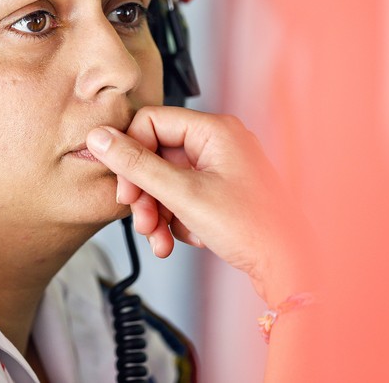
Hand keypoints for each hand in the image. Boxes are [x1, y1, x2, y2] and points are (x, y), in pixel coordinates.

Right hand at [86, 106, 310, 303]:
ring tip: (157, 237)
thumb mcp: (184, 195)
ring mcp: (218, 169)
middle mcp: (217, 144)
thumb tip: (100, 138)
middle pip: (155, 155)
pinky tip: (175, 240)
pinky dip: (172, 219)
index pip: (151, 122)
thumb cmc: (254, 227)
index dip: (131, 154)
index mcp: (214, 130)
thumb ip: (137, 165)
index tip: (125, 187)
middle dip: (143, 192)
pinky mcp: (218, 193)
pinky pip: (180, 197)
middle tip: (139, 216)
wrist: (288, 266)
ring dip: (155, 211)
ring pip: (164, 180)